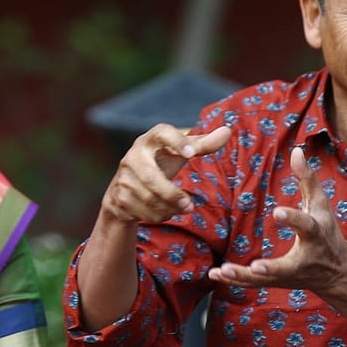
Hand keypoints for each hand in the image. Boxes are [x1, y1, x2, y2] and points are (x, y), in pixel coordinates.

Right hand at [100, 123, 231, 223]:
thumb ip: (203, 144)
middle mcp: (133, 156)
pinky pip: (143, 212)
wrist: (123, 188)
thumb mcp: (179, 153)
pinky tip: (163, 212)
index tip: (192, 154)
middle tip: (190, 207)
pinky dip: (158, 216)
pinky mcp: (118, 197)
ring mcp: (123, 178)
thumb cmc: (160, 163)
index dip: (177, 141)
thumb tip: (227, 131)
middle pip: (152, 178)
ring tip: (181, 209)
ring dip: (169, 208)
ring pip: (149, 199)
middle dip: (172, 195)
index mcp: (150, 140)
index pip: (162, 133)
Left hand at [207, 146, 346, 289]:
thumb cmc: (327, 231)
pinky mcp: (276, 282)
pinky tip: (215, 274)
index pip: (305, 225)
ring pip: (265, 280)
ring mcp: (288, 275)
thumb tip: (296, 150)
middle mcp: (301, 259)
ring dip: (243, 276)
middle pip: (285, 266)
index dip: (292, 218)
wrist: (336, 272)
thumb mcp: (321, 205)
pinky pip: (254, 284)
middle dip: (270, 268)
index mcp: (315, 235)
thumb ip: (308, 179)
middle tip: (254, 267)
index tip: (277, 212)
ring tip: (223, 270)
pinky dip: (235, 280)